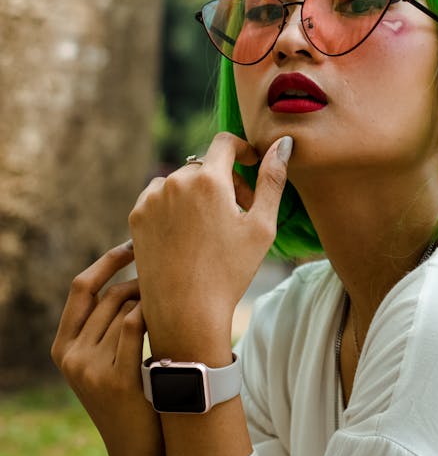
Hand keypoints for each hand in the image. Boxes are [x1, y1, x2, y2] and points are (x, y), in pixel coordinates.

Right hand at [51, 242, 164, 455]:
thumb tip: (136, 274)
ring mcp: (89, 369)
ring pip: (127, 309)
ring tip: (175, 308)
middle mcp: (70, 356)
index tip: (133, 243)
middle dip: (143, 283)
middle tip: (171, 285)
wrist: (140, 448)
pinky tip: (173, 319)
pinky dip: (156, 315)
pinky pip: (136, 326)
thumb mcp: (107, 358)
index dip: (107, 261)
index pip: (81, 287)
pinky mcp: (115, 380)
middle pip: (111, 295)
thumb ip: (108, 324)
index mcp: (63, 347)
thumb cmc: (134, 393)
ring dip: (155, 302)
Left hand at [128, 132, 291, 359]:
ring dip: (197, 192)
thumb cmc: (230, 271)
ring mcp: (151, 199)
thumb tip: (283, 144)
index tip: (251, 165)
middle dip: (224, 181)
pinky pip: (159, 197)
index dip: (242, 150)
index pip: (225, 142)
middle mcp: (175, 181)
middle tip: (239, 212)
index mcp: (208, 180)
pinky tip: (188, 233)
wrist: (185, 313)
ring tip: (211, 225)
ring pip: (181, 181)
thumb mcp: (261, 226)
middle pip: (205, 166)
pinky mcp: (136, 217)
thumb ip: (272, 179)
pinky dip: (175, 205)